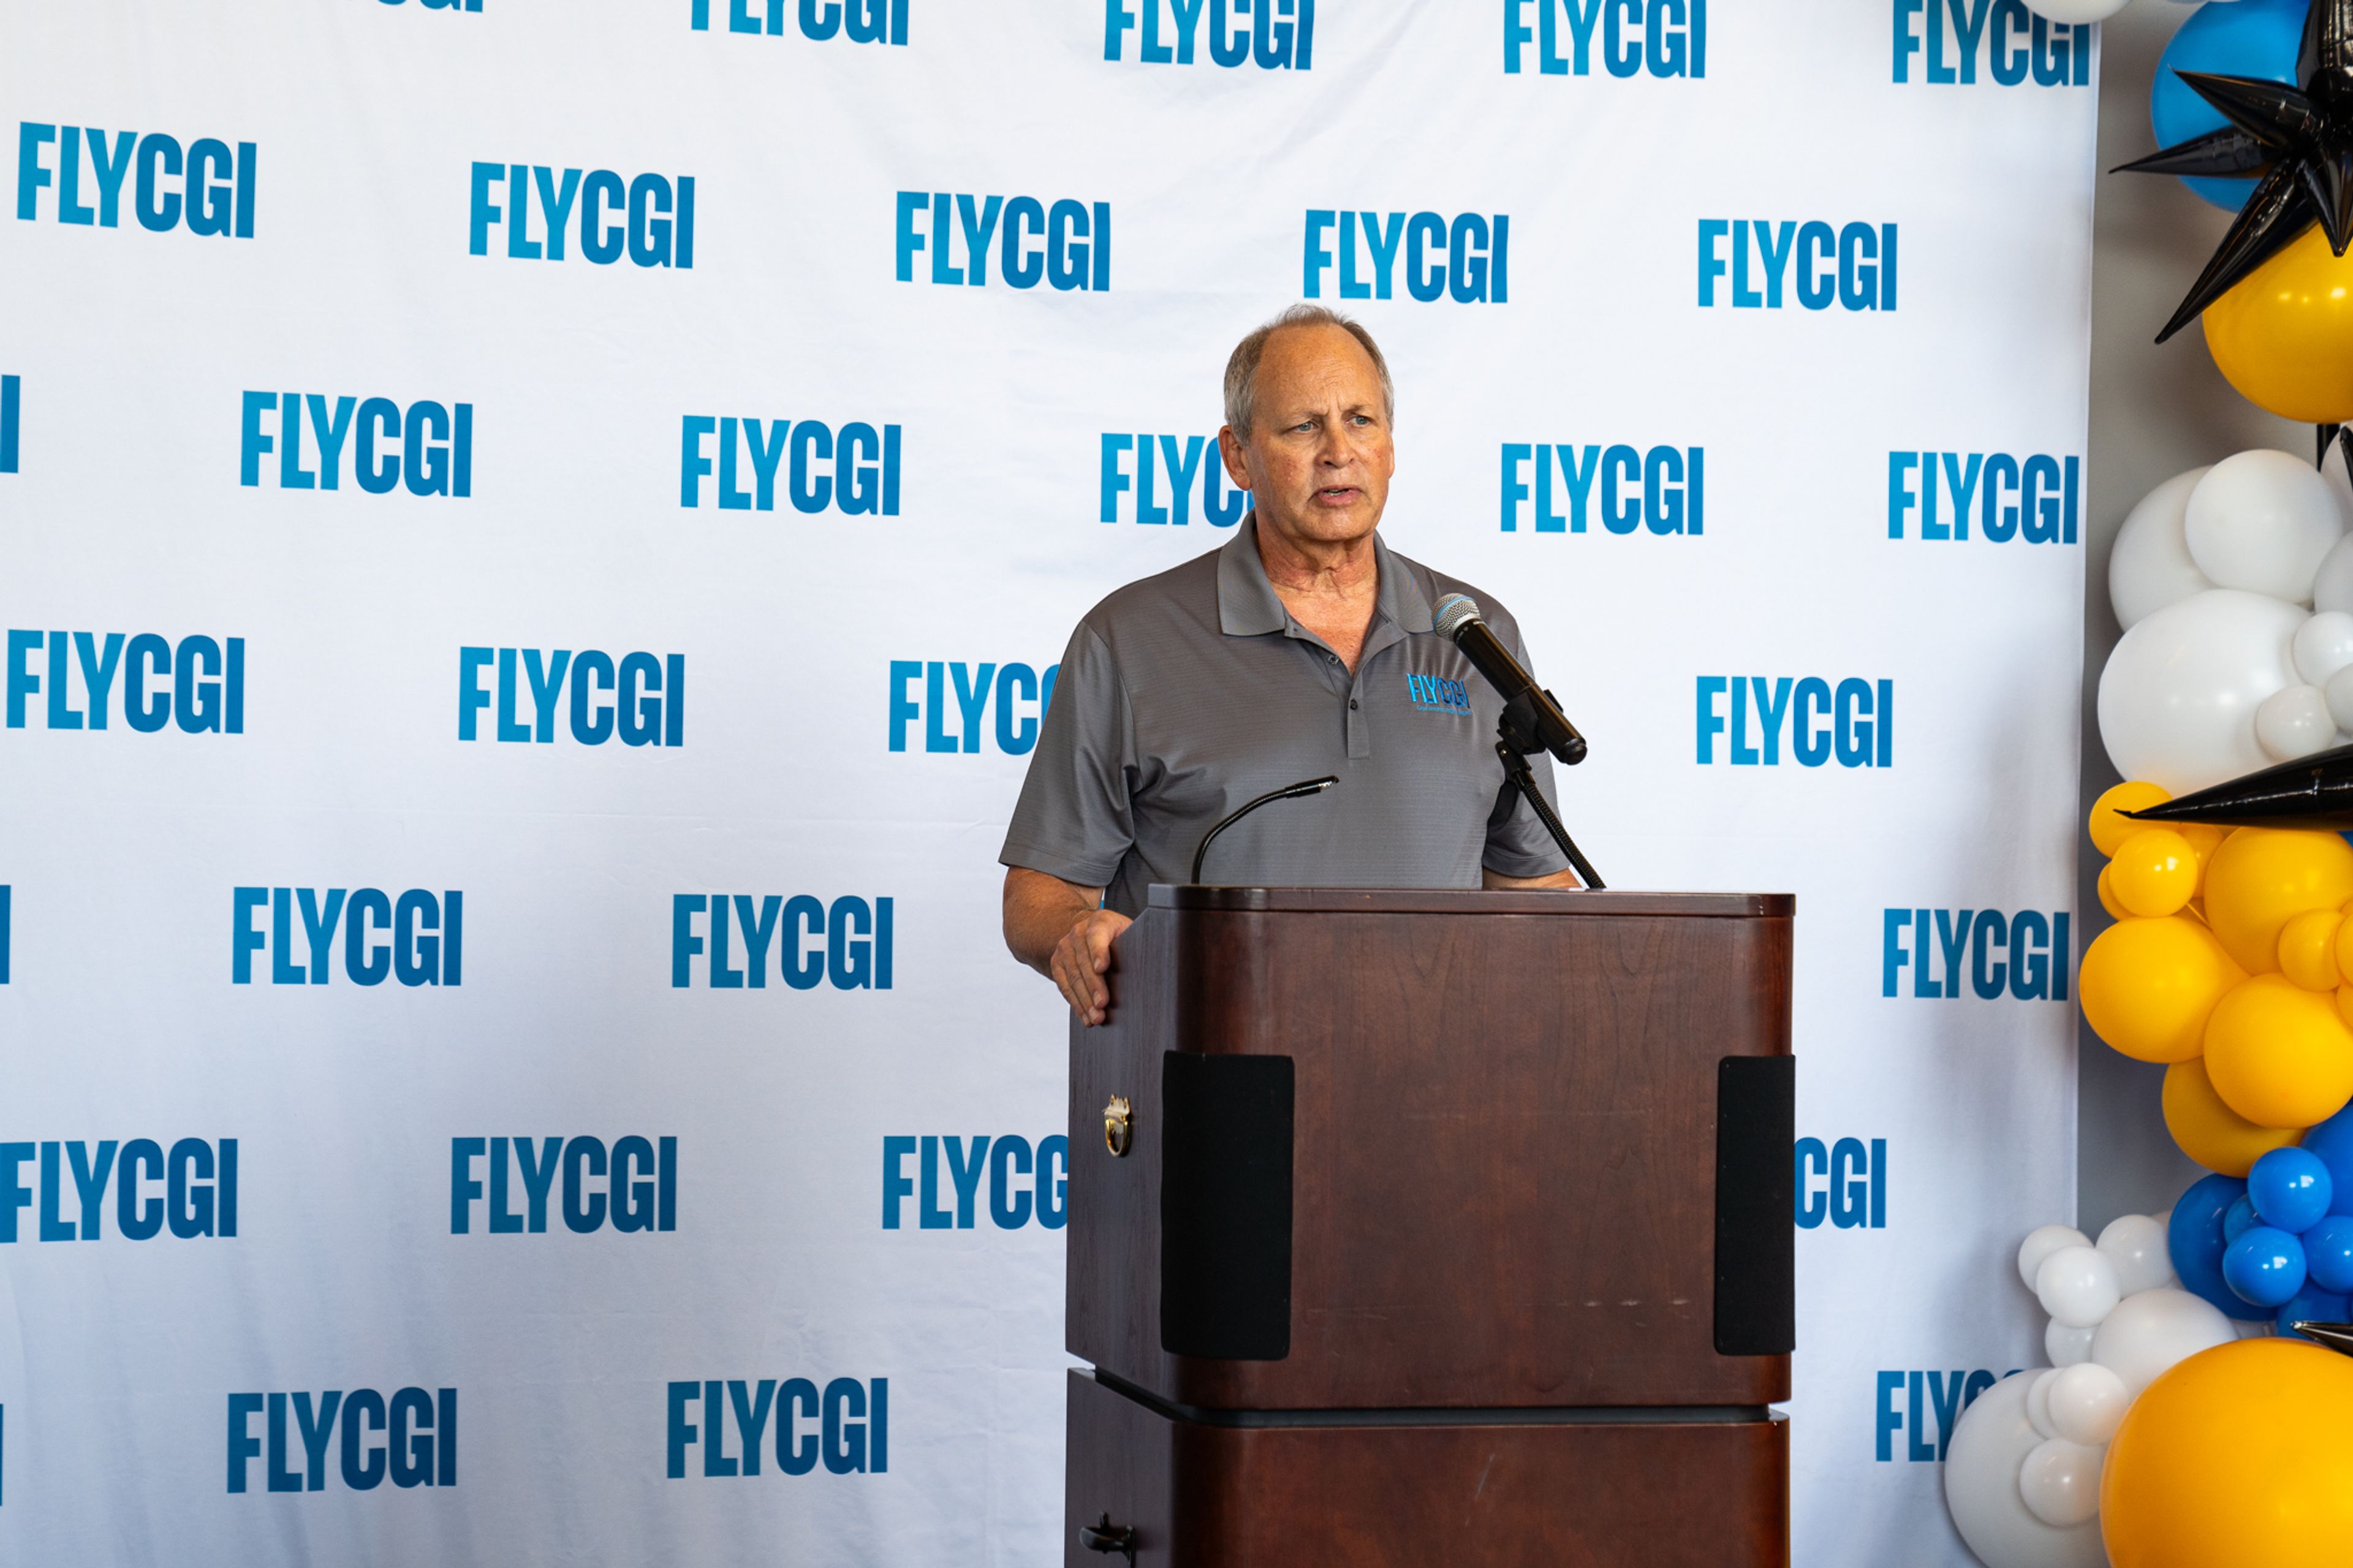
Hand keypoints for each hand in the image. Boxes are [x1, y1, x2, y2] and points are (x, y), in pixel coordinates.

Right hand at [1050, 909, 1132, 1025]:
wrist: (1090, 933)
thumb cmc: (1117, 937)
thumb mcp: (1130, 934)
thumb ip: (1137, 945)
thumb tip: (1157, 967)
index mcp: (1101, 921)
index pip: (1097, 936)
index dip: (1099, 952)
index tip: (1102, 968)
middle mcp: (1079, 932)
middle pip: (1084, 962)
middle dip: (1094, 986)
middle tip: (1102, 1005)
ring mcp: (1065, 947)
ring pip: (1073, 977)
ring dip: (1084, 1000)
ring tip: (1096, 1017)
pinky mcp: (1057, 963)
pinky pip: (1064, 986)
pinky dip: (1076, 1003)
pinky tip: (1086, 1016)